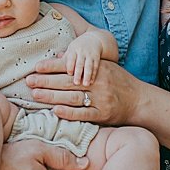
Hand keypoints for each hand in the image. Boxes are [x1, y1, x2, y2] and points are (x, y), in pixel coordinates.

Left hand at [29, 58, 143, 125]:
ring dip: (52, 96)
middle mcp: (99, 82)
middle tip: (29, 81)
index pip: (71, 66)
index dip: (52, 66)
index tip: (36, 67)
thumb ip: (83, 63)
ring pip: (72, 97)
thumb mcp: (105, 67)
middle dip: (46, 81)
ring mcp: (101, 99)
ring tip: (35, 95)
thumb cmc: (119, 82)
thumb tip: (59, 56)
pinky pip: (83, 114)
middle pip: (67, 81)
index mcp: (98, 68)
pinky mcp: (103, 114)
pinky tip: (55, 110)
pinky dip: (69, 112)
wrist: (139, 100)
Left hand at [63, 32, 109, 86]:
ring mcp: (90, 55)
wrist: (93, 39)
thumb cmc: (77, 47)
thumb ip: (63, 59)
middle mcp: (82, 52)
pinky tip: (92, 82)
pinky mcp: (97, 58)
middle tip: (76, 83)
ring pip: (89, 66)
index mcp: (73, 50)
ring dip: (87, 75)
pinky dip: (94, 74)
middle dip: (78, 73)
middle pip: (80, 63)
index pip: (71, 58)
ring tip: (85, 84)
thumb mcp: (69, 50)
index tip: (69, 73)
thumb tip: (47, 66)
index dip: (70, 65)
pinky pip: (96, 67)